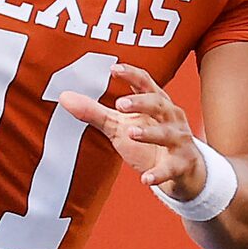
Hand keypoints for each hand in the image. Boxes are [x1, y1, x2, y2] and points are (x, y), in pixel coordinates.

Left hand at [58, 64, 204, 197]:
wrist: (182, 171)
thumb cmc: (150, 141)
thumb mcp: (120, 125)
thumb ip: (95, 112)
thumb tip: (65, 97)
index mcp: (156, 103)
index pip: (146, 83)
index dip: (132, 74)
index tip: (114, 69)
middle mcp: (171, 118)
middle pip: (159, 104)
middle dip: (141, 102)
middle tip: (120, 105)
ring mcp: (179, 141)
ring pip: (166, 134)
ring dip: (150, 133)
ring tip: (131, 133)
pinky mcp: (181, 164)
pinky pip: (171, 168)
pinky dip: (159, 173)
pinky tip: (145, 179)